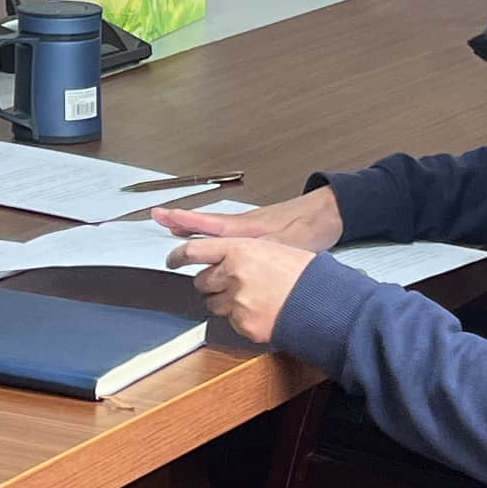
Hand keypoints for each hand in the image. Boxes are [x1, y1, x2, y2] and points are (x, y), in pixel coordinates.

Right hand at [163, 187, 341, 254]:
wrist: (328, 214)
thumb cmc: (308, 229)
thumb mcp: (284, 247)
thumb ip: (261, 258)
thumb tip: (242, 273)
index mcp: (244, 228)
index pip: (206, 223)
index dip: (183, 221)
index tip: (161, 215)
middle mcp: (242, 225)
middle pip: (204, 222)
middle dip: (181, 220)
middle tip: (158, 218)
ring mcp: (249, 227)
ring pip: (215, 227)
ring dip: (196, 228)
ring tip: (177, 230)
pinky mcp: (258, 231)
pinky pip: (227, 231)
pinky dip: (213, 234)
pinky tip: (214, 242)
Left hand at [167, 228, 318, 347]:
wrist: (323, 301)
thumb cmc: (305, 273)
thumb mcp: (273, 248)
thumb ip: (244, 253)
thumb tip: (227, 259)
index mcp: (240, 250)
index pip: (194, 251)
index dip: (178, 256)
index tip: (173, 259)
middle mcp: (233, 274)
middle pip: (201, 281)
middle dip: (210, 284)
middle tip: (228, 284)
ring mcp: (237, 302)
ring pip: (213, 304)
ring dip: (223, 302)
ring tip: (249, 299)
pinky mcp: (243, 324)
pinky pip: (231, 322)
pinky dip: (241, 318)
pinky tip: (260, 312)